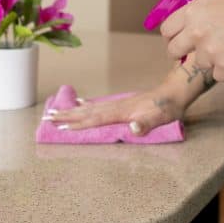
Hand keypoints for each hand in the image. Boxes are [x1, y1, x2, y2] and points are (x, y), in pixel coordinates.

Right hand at [47, 88, 185, 134]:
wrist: (175, 92)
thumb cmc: (168, 108)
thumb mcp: (161, 118)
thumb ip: (147, 124)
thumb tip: (133, 130)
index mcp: (122, 112)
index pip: (96, 119)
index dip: (79, 124)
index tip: (61, 127)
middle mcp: (116, 106)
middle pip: (87, 112)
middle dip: (67, 116)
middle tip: (48, 117)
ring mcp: (118, 104)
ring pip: (90, 108)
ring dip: (73, 111)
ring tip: (57, 111)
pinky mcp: (122, 104)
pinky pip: (98, 105)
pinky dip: (86, 104)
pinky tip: (80, 102)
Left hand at [159, 0, 223, 80]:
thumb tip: (180, 2)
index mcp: (192, 12)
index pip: (167, 30)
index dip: (171, 36)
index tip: (177, 40)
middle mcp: (197, 32)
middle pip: (174, 51)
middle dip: (181, 53)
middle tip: (194, 50)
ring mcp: (210, 51)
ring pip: (200, 63)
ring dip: (211, 58)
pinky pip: (218, 74)